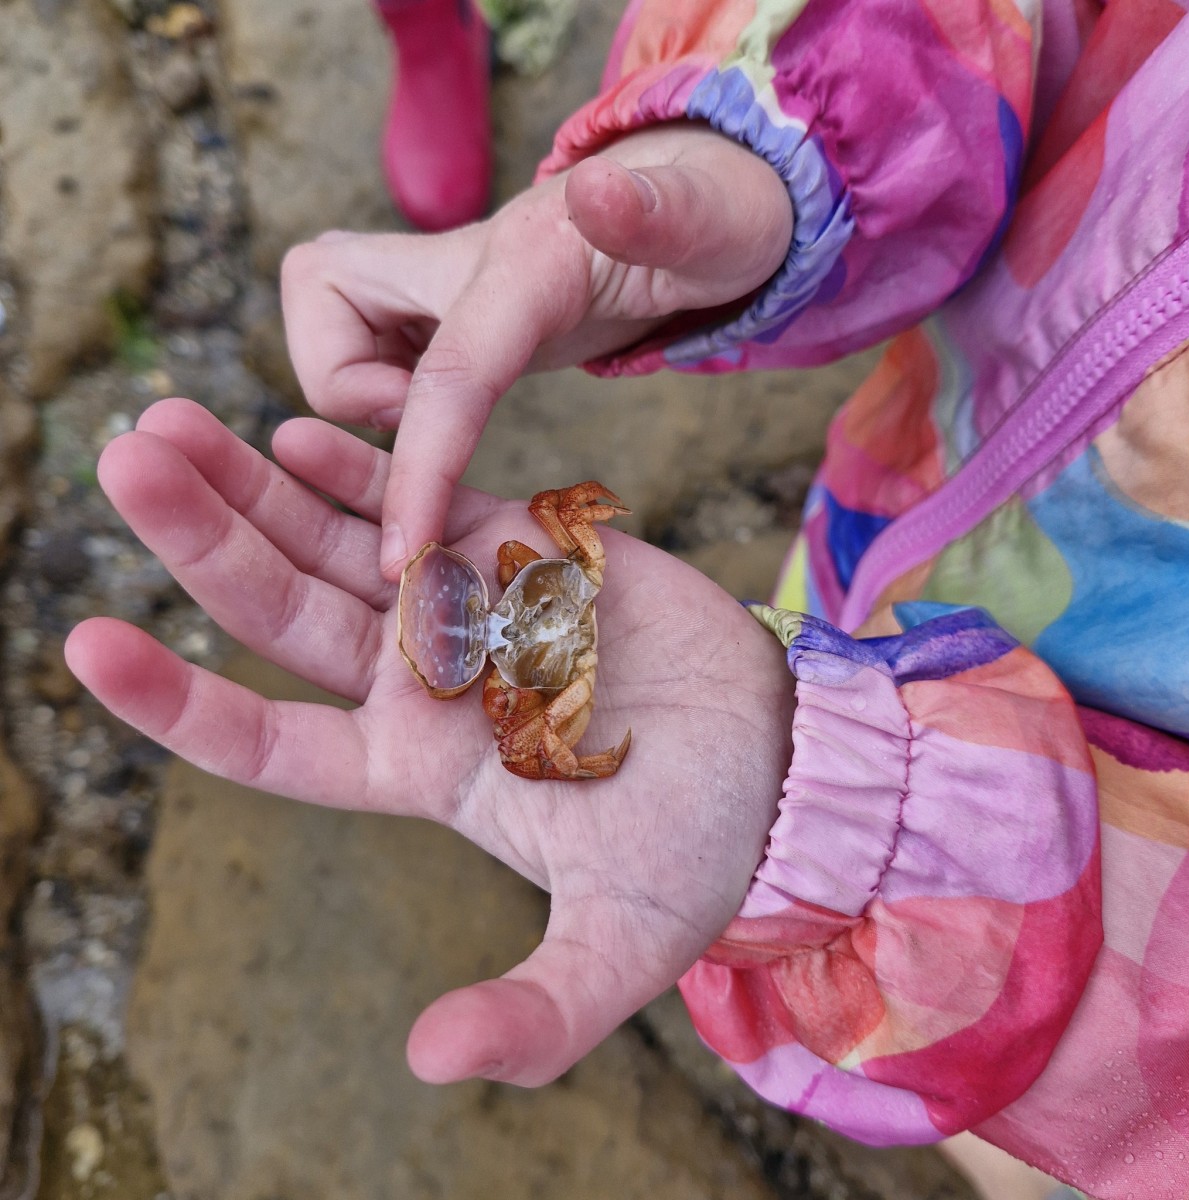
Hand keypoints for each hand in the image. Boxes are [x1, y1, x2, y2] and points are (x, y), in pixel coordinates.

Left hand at [66, 398, 794, 1085]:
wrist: (775, 755)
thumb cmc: (698, 850)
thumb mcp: (620, 946)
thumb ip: (537, 1014)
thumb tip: (428, 1065)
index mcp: (414, 770)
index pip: (268, 741)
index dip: (177, 700)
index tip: (88, 646)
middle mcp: (416, 682)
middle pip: (279, 608)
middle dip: (200, 538)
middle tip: (123, 459)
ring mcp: (462, 606)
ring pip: (333, 538)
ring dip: (252, 483)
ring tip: (167, 423)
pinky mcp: (519, 548)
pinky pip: (421, 498)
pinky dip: (359, 465)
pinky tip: (295, 430)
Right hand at [279, 124, 792, 577]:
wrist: (693, 202)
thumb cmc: (712, 223)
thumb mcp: (715, 223)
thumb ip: (666, 213)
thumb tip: (601, 191)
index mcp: (529, 260)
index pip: (449, 372)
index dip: (416, 469)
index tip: (402, 555)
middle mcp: (464, 258)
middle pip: (322, 299)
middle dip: (345, 385)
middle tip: (431, 419)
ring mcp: (442, 278)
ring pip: (325, 321)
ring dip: (356, 389)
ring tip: (440, 416)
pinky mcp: (438, 307)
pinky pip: (357, 349)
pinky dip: (374, 391)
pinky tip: (441, 409)